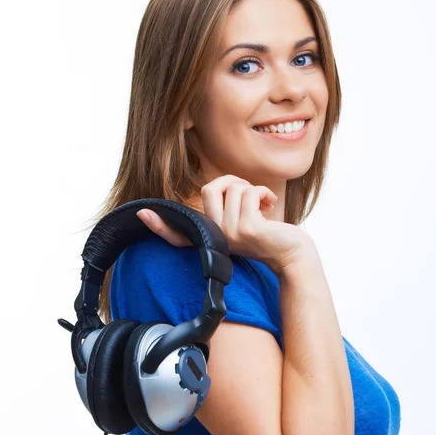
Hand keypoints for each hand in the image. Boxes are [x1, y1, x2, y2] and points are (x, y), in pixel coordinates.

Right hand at [135, 174, 315, 274]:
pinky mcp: (248, 229)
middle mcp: (214, 238)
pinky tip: (270, 204)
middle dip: (232, 181)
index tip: (142, 213)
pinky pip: (250, 192)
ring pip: (234, 187)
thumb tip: (214, 186)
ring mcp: (230, 234)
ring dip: (253, 188)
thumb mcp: (240, 220)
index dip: (159, 224)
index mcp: (209, 237)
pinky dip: (263, 192)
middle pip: (210, 188)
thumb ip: (224, 207)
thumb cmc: (268, 233)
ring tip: (263, 203)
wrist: (293, 253)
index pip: (178, 233)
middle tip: (249, 193)